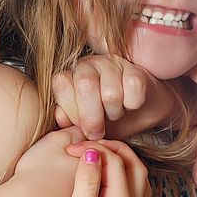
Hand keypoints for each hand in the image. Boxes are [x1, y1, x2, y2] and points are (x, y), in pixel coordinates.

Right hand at [49, 139, 150, 196]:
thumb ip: (87, 179)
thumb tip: (93, 152)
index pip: (115, 160)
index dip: (94, 147)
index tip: (72, 148)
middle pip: (135, 165)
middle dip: (116, 149)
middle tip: (94, 144)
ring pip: (141, 181)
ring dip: (126, 164)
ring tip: (105, 159)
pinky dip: (130, 183)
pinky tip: (117, 186)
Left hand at [52, 54, 173, 140]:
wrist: (136, 114)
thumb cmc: (103, 120)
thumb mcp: (81, 126)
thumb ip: (67, 120)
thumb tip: (60, 118)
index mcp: (69, 76)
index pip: (62, 85)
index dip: (71, 110)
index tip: (80, 128)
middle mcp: (87, 65)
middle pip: (86, 85)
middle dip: (91, 117)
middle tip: (96, 133)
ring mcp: (111, 64)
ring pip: (111, 92)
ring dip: (114, 112)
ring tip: (114, 114)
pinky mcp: (135, 70)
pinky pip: (133, 87)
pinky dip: (132, 104)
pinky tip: (129, 106)